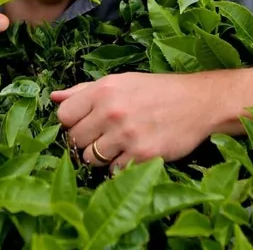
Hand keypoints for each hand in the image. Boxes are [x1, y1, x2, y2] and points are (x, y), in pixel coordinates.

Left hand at [52, 72, 215, 169]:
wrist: (199, 102)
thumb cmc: (156, 91)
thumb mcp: (120, 82)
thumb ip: (84, 91)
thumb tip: (53, 97)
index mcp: (103, 90)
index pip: (63, 115)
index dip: (72, 122)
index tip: (86, 123)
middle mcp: (111, 111)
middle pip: (75, 139)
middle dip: (86, 140)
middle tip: (104, 135)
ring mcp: (126, 135)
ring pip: (91, 158)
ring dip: (102, 156)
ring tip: (119, 145)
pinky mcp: (142, 155)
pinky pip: (114, 171)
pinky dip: (121, 166)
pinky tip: (134, 152)